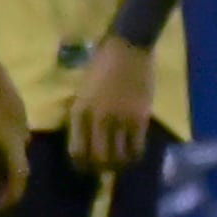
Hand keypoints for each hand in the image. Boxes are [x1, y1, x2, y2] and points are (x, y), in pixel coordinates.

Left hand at [0, 38, 32, 210]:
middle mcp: (7, 134)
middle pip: (20, 174)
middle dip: (12, 195)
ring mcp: (19, 122)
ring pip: (25, 158)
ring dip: (15, 175)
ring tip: (0, 182)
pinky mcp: (22, 112)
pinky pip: (24, 140)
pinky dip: (15, 154)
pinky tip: (1, 152)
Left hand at [62, 34, 155, 175]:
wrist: (128, 47)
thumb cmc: (102, 64)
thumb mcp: (83, 91)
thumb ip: (83, 114)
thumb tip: (86, 139)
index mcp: (79, 111)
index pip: (76, 150)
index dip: (82, 164)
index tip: (88, 166)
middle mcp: (97, 119)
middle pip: (97, 159)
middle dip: (101, 168)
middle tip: (106, 168)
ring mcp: (119, 119)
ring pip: (118, 157)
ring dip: (119, 165)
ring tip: (122, 162)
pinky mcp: (139, 118)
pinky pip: (137, 148)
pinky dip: (135, 156)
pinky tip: (135, 153)